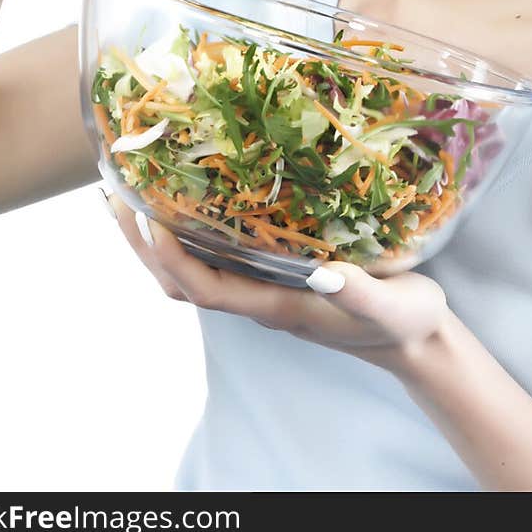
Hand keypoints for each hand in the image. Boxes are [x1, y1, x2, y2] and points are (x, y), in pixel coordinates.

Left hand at [102, 189, 451, 371]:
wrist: (416, 340)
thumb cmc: (405, 322)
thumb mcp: (392, 305)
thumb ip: (360, 291)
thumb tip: (323, 270)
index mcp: (278, 306)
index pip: (206, 287)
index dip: (170, 256)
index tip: (147, 215)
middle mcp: (260, 298)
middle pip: (180, 281)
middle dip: (141, 244)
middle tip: (115, 192)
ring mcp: (264, 288)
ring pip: (191, 270)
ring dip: (153, 238)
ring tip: (131, 191)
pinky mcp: (274, 275)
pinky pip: (215, 257)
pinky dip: (187, 232)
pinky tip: (188, 198)